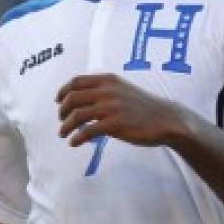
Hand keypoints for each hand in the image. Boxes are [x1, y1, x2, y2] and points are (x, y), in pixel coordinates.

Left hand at [56, 73, 185, 147]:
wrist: (166, 119)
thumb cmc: (143, 107)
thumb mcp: (122, 90)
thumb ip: (104, 90)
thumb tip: (82, 99)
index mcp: (108, 80)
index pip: (76, 81)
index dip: (63, 90)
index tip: (58, 101)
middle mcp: (107, 90)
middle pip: (72, 98)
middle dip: (62, 110)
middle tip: (61, 120)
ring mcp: (110, 107)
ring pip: (77, 115)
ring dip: (65, 126)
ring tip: (63, 134)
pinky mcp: (115, 124)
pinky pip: (87, 131)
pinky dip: (77, 138)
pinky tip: (74, 143)